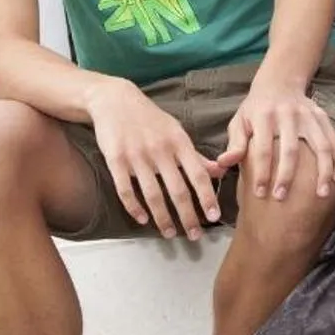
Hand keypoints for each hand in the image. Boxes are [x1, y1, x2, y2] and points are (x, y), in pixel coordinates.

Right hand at [83, 79, 222, 240]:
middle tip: (195, 235)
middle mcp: (160, 150)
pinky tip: (142, 219)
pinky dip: (134, 207)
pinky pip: (125, 189)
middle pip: (177, 190)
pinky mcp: (115, 159)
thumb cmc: (150, 118)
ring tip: (170, 233)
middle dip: (188, 216)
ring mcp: (137, 155)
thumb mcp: (176, 131)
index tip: (214, 216)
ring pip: (152, 194)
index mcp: (178, 142)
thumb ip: (195, 155)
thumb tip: (220, 171)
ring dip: (163, 218)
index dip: (207, 197)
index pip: (197, 174)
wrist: (114, 99)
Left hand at [212, 80, 334, 203]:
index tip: (260, 194)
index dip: (262, 173)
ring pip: (320, 145)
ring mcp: (308, 115)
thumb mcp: (239, 122)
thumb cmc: (255, 109)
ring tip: (322, 194)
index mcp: (264, 116)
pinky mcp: (322, 117)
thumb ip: (234, 144)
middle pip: (291, 149)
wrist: (279, 82)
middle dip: (287, 176)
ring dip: (323, 171)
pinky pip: (334, 140)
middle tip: (283, 199)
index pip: (263, 149)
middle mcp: (288, 114)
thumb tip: (223, 165)